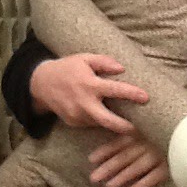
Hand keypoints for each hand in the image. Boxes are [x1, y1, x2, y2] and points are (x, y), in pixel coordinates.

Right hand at [30, 53, 148, 133]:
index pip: (114, 90)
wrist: (40, 83)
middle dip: (124, 127)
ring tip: (127, 123)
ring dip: (113, 124)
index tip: (146, 97)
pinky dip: (100, 121)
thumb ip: (104, 62)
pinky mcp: (73, 123)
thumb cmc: (67, 68)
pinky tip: (106, 116)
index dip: (131, 94)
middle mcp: (83, 103)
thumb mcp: (84, 58)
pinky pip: (91, 123)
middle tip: (139, 128)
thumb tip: (122, 68)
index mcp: (88, 84)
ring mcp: (77, 115)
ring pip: (100, 123)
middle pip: (107, 120)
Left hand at [89, 132, 168, 186]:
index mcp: (141, 132)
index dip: (105, 151)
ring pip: (137, 167)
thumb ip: (132, 135)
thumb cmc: (165, 134)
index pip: (119, 142)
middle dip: (108, 167)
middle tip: (93, 178)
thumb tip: (110, 144)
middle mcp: (149, 143)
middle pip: (124, 157)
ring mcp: (159, 155)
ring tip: (109, 186)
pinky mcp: (170, 166)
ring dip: (122, 177)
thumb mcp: (147, 130)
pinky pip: (154, 177)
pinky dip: (142, 184)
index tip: (91, 160)